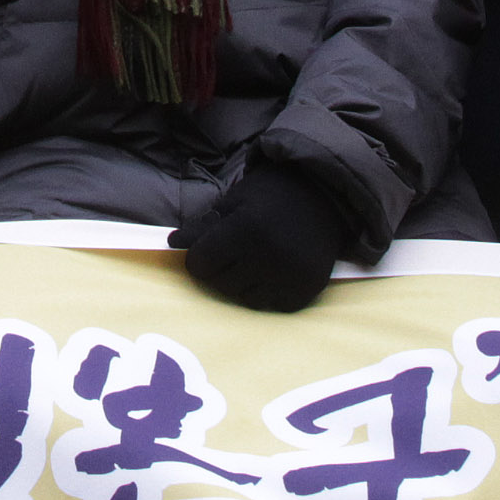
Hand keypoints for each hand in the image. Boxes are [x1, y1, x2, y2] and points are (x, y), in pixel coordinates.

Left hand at [170, 162, 348, 312]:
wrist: (326, 196)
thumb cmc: (273, 193)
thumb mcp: (234, 200)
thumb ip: (203, 224)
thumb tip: (172, 244)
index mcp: (246, 229)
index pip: (201, 264)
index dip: (199, 257)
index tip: (208, 249)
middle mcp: (268, 257)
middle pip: (220, 284)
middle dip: (220, 269)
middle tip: (236, 251)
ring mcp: (290, 277)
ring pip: (245, 299)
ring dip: (243, 283)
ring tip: (256, 259)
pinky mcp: (307, 290)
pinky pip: (272, 306)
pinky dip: (268, 293)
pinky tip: (274, 271)